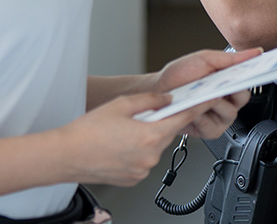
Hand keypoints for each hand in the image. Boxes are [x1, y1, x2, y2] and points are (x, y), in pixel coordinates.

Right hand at [58, 84, 249, 184]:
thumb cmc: (87, 131)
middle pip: (168, 132)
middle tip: (141, 115)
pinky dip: (138, 151)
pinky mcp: (134, 178)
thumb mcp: (122, 104)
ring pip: (155, 147)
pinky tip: (119, 145)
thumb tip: (167, 99)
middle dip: (161, 122)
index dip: (199, 106)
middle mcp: (150, 155)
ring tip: (122, 132)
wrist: (65, 156)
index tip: (210, 99)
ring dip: (147, 137)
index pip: (184, 118)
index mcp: (151, 135)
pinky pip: (144, 160)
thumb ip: (150, 100)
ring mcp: (142, 170)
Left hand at [149, 48, 259, 137]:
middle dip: (231, 90)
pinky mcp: (209, 131)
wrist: (158, 92)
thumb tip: (256, 52)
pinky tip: (193, 111)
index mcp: (231, 82)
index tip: (255, 71)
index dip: (255, 76)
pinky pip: (213, 127)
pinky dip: (202, 118)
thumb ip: (232, 58)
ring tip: (199, 96)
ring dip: (213, 104)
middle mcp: (229, 101)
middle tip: (219, 84)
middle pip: (243, 98)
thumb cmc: (180, 75)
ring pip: (230, 113)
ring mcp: (220, 117)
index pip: (250, 80)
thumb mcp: (206, 59)